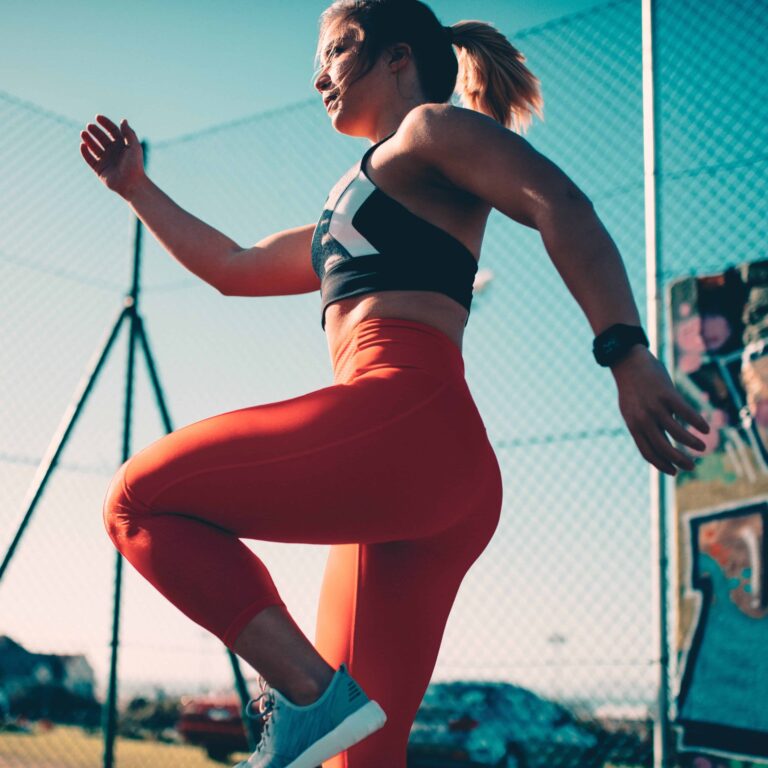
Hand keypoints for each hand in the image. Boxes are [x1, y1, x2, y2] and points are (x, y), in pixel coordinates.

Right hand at [79, 115, 145, 198]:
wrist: (132, 184)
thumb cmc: (135, 165)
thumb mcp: (134, 147)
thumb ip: (129, 133)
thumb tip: (123, 120)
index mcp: (122, 146)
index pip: (112, 131)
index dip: (105, 123)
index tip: (97, 117)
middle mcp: (114, 152)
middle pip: (102, 138)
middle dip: (95, 131)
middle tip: (89, 126)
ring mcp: (106, 161)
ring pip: (94, 147)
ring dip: (88, 139)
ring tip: (83, 133)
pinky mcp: (99, 170)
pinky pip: (90, 159)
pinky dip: (85, 152)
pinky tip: (82, 145)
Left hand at [610, 345, 710, 474]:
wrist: (627, 362)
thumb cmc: (632, 389)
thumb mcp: (632, 410)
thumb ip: (645, 425)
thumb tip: (663, 441)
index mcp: (633, 425)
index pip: (648, 452)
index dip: (662, 465)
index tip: (674, 472)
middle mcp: (643, 418)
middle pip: (663, 447)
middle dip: (680, 460)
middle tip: (692, 466)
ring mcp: (655, 406)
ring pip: (677, 432)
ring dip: (692, 443)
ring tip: (702, 447)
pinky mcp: (666, 393)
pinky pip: (685, 412)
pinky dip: (697, 422)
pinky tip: (705, 429)